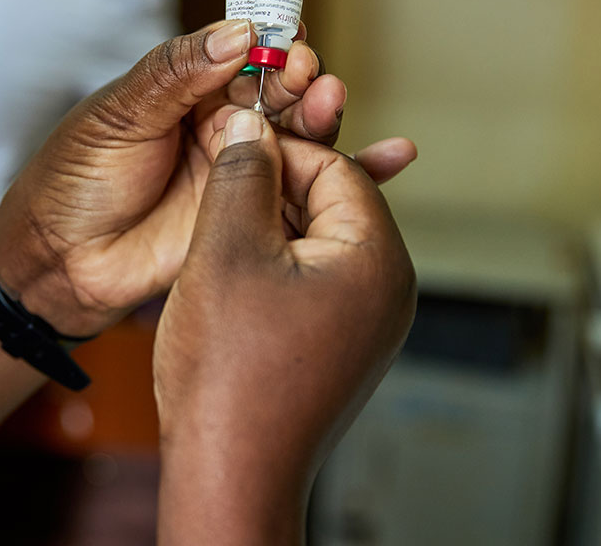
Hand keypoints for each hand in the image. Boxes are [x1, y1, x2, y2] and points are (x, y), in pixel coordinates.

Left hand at [0, 20, 407, 335]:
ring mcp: (243, 175)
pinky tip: (394, 157)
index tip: (289, 41)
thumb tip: (237, 32)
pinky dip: (356, 175)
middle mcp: (224, 127)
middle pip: (284, 95)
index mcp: (190, 90)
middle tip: (308, 80)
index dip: (271, 45)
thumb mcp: (119, 114)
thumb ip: (176, 72)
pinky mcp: (256, 220)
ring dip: (327, 119)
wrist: (61, 262)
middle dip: (302, 83)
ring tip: (332, 106)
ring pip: (303, 141)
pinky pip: (311, 195)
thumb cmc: (75, 178)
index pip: (245, 55)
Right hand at [154, 110, 416, 544]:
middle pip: (330, 203)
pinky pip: (310, 281)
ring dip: (264, 228)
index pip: (335, 166)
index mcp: (377, 258)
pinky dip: (270, 267)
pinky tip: (228, 278)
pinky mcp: (340, 345)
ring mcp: (366, 322)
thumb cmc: (230, 373)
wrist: (230, 473)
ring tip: (213, 238)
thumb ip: (243, 174)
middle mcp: (387, 289)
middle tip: (214, 191)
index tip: (226, 148)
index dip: (275, 149)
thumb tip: (252, 126)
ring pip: (314, 242)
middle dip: (269, 190)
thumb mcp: (227, 249)